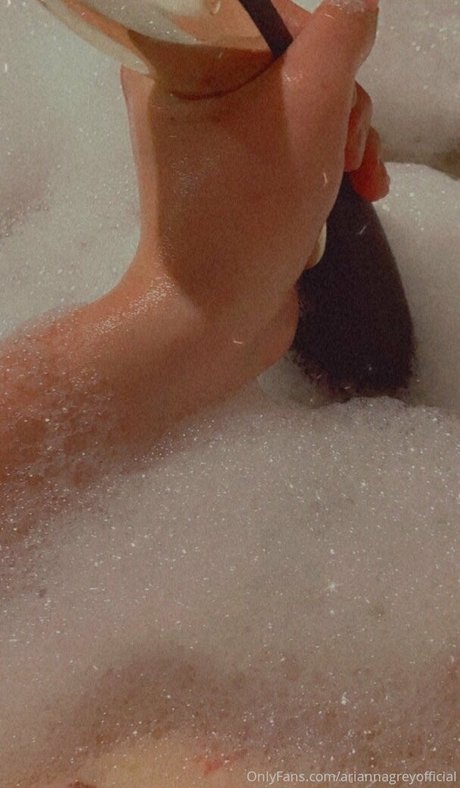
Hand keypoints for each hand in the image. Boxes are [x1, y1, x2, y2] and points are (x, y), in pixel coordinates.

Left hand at [116, 0, 384, 405]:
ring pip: (303, 110)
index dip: (318, 52)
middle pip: (293, 63)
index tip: (332, 104)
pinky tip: (340, 202)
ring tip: (351, 185)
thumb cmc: (249, 216)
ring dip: (340, 144)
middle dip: (337, 108)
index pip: (270, 17)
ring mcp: (213, 141)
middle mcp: (188, 94)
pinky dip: (323, 172)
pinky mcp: (237, 179)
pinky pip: (293, 150)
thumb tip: (354, 13)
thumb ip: (340, 37)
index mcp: (177, 63)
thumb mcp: (308, 107)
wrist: (214, 321)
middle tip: (341, 155)